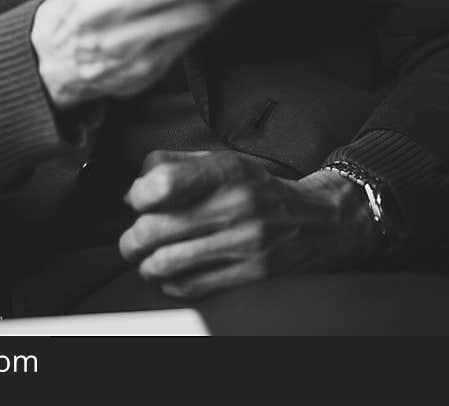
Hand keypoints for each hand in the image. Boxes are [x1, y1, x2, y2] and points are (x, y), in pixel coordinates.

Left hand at [118, 149, 384, 298]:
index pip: (161, 183)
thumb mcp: (223, 161)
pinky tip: (170, 275)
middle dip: (131, 239)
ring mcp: (243, 244)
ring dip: (146, 265)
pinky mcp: (248, 275)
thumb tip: (132, 190)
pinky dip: (169, 283)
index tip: (137, 201)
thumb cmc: (258, 188)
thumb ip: (174, 164)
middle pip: (155, 229)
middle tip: (131, 240)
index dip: (138, 195)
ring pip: (166, 264)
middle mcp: (234, 206)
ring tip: (146, 259)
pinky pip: (189, 286)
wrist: (317, 220)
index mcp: (225, 171)